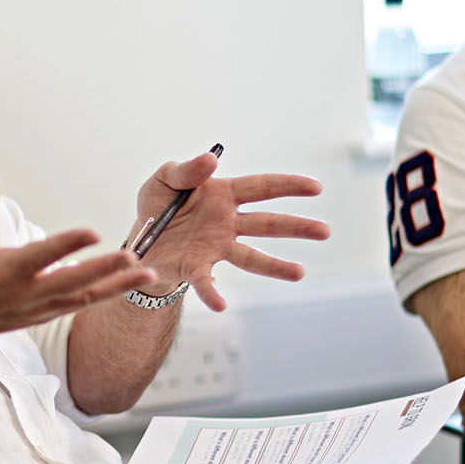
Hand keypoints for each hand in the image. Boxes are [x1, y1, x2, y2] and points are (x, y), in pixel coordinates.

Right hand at [0, 173, 157, 336]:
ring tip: (147, 274)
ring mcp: (39, 307)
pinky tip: (130, 282)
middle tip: (132, 257)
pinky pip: (82, 304)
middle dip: (104, 270)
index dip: (68, 244)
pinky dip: (107, 294)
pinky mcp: (47, 315)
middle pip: (72, 282)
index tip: (93, 232)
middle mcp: (26, 292)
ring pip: (84, 297)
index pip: (42, 255)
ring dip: (117, 286)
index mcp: (5, 270)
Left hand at [129, 150, 329, 311]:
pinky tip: (222, 305)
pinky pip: (206, 281)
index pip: (261, 188)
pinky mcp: (195, 268)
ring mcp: (215, 247)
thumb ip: (185, 170)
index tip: (316, 187)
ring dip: (274, 265)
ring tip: (300, 273)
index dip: (289, 186)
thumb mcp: (165, 179)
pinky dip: (213, 293)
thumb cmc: (157, 202)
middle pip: (266, 224)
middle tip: (325, 231)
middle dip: (295, 227)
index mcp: (223, 195)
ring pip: (250, 257)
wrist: (139, 237)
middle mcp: (226, 223)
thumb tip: (211, 158)